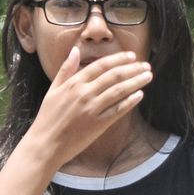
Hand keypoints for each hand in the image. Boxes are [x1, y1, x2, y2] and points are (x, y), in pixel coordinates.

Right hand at [31, 47, 152, 165]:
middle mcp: (85, 93)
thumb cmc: (47, 118)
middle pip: (114, 76)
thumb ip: (65, 69)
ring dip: (136, 82)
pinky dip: (130, 102)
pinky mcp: (98, 125)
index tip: (132, 56)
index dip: (119, 59)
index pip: (101, 65)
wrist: (45, 144)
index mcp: (74, 83)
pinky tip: (139, 95)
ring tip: (148, 76)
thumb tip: (75, 50)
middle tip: (145, 65)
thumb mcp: (53, 90)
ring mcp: (92, 109)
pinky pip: (117, 110)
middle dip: (133, 69)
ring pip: (119, 91)